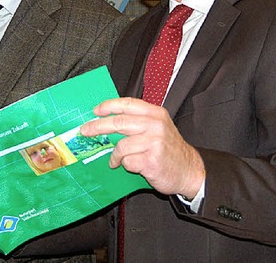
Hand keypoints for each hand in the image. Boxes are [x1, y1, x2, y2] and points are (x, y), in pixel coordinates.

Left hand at [81, 97, 204, 197]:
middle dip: (98, 127)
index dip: (108, 106)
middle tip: (86, 131)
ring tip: (114, 161)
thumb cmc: (168, 149)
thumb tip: (107, 119)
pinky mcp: (152, 161)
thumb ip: (138, 121)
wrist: (189, 170)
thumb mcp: (158, 128)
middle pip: (119, 122)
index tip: (95, 111)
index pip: (127, 104)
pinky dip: (125, 165)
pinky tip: (130, 167)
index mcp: (156, 114)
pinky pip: (128, 161)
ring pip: (121, 145)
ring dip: (114, 156)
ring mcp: (154, 143)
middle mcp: (155, 125)